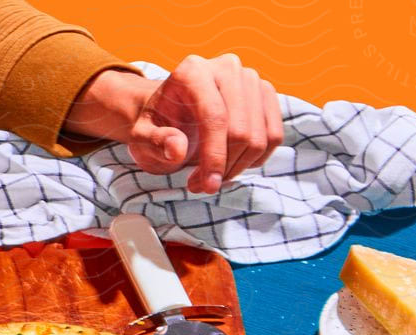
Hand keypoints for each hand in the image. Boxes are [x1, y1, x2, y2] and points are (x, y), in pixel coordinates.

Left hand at [67, 57, 282, 194]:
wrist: (172, 111)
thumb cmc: (157, 126)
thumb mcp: (142, 138)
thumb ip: (156, 142)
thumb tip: (177, 149)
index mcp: (193, 71)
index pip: (215, 118)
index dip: (215, 157)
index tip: (209, 186)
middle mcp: (227, 67)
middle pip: (241, 130)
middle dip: (225, 167)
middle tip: (202, 185)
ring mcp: (250, 78)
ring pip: (260, 138)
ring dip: (238, 168)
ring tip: (212, 176)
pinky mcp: (265, 93)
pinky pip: (273, 136)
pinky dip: (254, 160)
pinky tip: (232, 163)